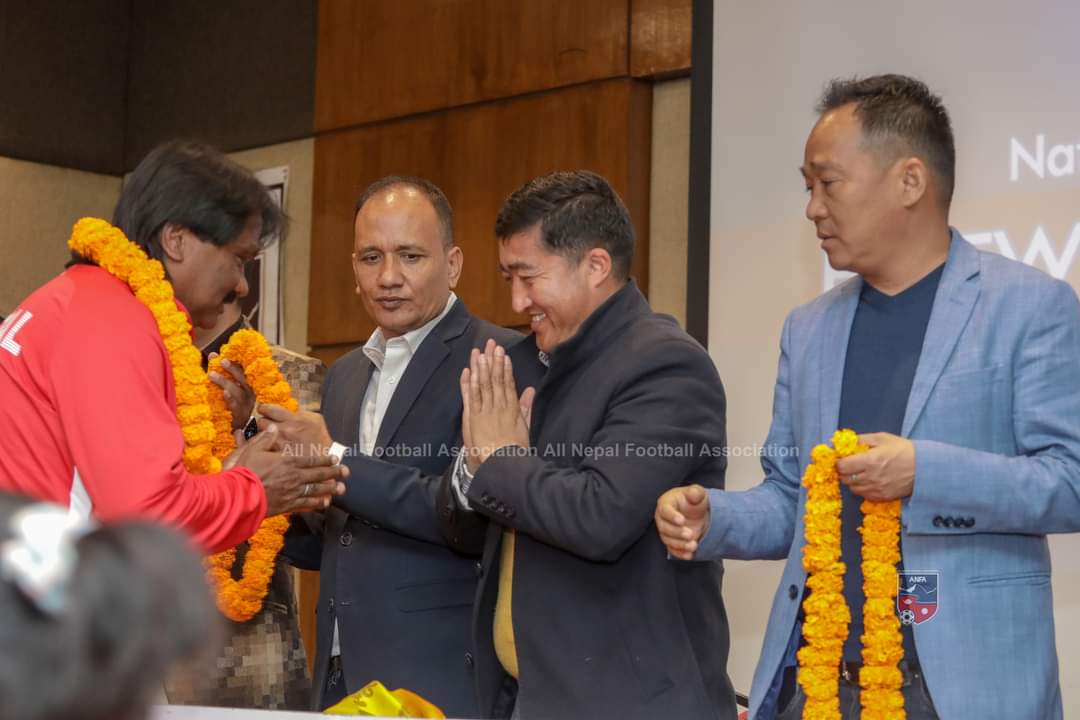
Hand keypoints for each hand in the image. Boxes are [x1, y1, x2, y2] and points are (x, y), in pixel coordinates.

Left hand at [208, 354, 255, 430]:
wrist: (236, 429)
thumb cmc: (231, 404)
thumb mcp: (228, 386)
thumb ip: (221, 372)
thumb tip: (213, 354)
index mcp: (248, 385)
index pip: (244, 370)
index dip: (236, 362)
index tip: (226, 354)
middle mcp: (249, 394)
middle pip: (244, 379)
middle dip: (233, 369)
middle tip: (221, 361)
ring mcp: (245, 405)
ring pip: (237, 392)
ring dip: (225, 382)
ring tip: (211, 374)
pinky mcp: (239, 417)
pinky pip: (235, 407)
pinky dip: (230, 400)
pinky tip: (224, 393)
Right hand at [232, 426, 347, 514]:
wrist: (239, 495)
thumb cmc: (245, 471)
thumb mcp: (253, 449)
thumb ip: (266, 439)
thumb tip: (274, 428)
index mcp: (287, 461)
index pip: (310, 459)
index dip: (324, 459)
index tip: (335, 458)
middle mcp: (294, 476)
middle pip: (318, 474)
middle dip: (333, 473)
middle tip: (346, 472)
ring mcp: (292, 492)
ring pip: (316, 489)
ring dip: (329, 488)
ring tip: (340, 488)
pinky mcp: (288, 505)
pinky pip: (306, 504)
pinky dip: (317, 503)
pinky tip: (325, 502)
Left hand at [257, 403, 332, 456]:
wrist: (325, 460)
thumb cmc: (321, 440)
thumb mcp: (316, 420)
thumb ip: (301, 413)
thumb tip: (291, 409)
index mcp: (293, 419)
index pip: (269, 409)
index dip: (265, 409)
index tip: (264, 410)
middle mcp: (284, 430)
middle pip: (261, 421)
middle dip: (263, 423)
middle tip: (266, 425)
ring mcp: (279, 444)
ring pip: (259, 436)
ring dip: (261, 436)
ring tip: (267, 438)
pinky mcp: (276, 457)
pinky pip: (262, 449)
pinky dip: (262, 448)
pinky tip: (266, 449)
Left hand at [460, 339, 530, 472]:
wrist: (503, 464)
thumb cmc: (515, 450)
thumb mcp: (525, 427)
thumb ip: (526, 407)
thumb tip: (530, 390)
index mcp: (512, 408)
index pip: (508, 383)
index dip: (504, 367)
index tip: (503, 354)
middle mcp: (498, 406)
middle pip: (495, 379)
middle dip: (493, 361)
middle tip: (491, 344)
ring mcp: (485, 411)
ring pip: (482, 385)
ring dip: (481, 367)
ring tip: (480, 352)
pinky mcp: (473, 418)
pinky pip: (471, 397)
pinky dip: (469, 383)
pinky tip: (468, 371)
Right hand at [655, 485, 710, 559]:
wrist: (698, 514)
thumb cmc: (694, 501)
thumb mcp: (697, 493)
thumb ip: (696, 492)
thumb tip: (693, 493)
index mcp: (666, 503)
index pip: (664, 510)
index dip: (672, 516)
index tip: (682, 520)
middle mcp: (662, 518)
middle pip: (664, 528)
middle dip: (677, 532)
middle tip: (690, 534)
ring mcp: (666, 531)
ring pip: (668, 540)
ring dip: (680, 544)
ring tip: (694, 545)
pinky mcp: (671, 542)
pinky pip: (672, 550)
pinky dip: (680, 554)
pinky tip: (690, 555)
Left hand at [836, 432, 915, 500]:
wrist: (924, 467)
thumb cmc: (903, 450)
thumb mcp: (882, 438)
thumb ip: (861, 439)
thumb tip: (845, 442)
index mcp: (870, 460)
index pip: (842, 466)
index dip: (839, 462)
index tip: (842, 459)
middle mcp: (871, 477)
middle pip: (844, 478)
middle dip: (844, 471)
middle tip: (850, 465)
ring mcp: (876, 489)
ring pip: (852, 488)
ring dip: (852, 480)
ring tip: (860, 472)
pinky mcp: (882, 497)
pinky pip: (863, 495)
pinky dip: (861, 488)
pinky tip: (868, 480)